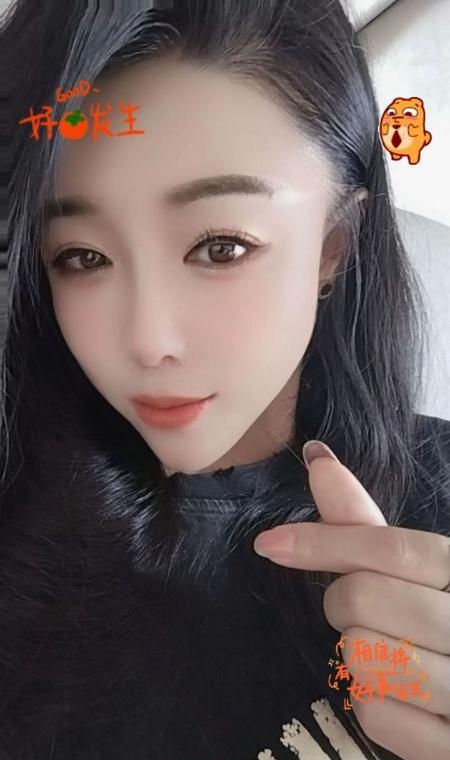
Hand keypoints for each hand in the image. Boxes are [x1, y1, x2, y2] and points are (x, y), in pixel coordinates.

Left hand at [253, 441, 449, 759]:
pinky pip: (376, 712)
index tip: (268, 543)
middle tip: (365, 612)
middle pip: (363, 597)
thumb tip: (317, 458)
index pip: (390, 546)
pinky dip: (375, 703)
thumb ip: (366, 523)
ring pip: (361, 655)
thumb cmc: (441, 622)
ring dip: (359, 654)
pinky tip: (400, 696)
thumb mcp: (416, 571)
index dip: (323, 542)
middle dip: (343, 603)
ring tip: (391, 652)